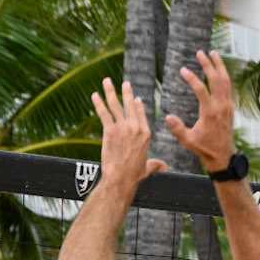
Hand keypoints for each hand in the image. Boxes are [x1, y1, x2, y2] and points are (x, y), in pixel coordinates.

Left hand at [92, 78, 166, 195]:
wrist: (121, 178)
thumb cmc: (133, 175)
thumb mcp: (147, 168)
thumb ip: (156, 164)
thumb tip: (164, 167)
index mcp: (146, 134)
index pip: (141, 114)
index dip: (138, 105)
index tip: (135, 98)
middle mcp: (136, 127)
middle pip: (130, 105)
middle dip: (126, 92)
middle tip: (124, 83)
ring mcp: (123, 127)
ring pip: (116, 105)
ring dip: (111, 91)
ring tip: (107, 81)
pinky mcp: (111, 130)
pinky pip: (104, 113)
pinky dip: (99, 103)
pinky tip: (95, 95)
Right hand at [165, 48, 237, 172]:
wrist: (223, 154)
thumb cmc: (204, 148)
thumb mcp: (188, 140)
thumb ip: (178, 128)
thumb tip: (167, 117)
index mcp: (209, 113)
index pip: (201, 90)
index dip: (192, 79)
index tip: (183, 70)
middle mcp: (221, 106)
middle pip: (216, 80)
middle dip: (208, 65)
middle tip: (199, 53)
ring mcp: (227, 105)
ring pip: (225, 80)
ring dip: (219, 65)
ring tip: (212, 53)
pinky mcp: (230, 106)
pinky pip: (228, 86)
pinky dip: (223, 74)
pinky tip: (218, 68)